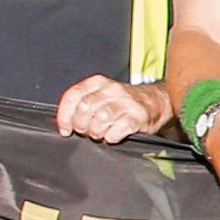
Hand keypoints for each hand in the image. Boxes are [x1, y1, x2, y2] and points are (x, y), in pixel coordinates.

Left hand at [54, 75, 170, 142]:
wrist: (154, 103)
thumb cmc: (121, 103)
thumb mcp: (99, 96)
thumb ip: (81, 104)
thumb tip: (64, 124)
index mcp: (98, 83)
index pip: (73, 96)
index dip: (64, 116)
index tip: (65, 129)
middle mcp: (111, 89)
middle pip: (84, 108)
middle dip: (81, 125)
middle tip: (86, 132)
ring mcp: (126, 102)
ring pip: (100, 118)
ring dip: (96, 132)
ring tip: (99, 134)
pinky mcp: (138, 116)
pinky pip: (118, 129)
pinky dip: (111, 137)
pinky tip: (112, 136)